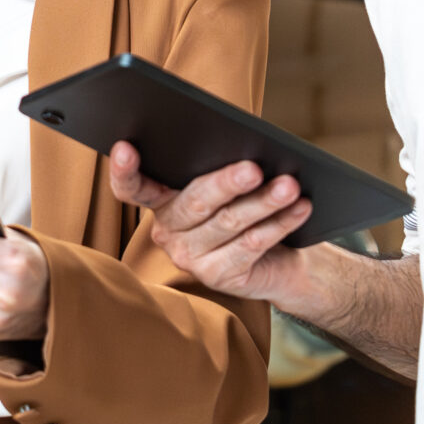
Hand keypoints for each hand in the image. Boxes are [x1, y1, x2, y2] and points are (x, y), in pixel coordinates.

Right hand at [106, 141, 312, 306]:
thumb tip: (243, 150)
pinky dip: (279, 223)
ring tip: (289, 186)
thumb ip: (220, 168)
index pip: (132, 188)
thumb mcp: (228, 186)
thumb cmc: (246, 206)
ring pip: (229, 223)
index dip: (125, 170)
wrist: (278, 257)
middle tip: (253, 169)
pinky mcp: (218, 276)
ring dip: (264, 202)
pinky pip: (251, 245)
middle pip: (195, 202)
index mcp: (161, 200)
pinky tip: (299, 208)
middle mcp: (168, 231)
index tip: (126, 147)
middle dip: (227, 183)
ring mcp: (190, 257)